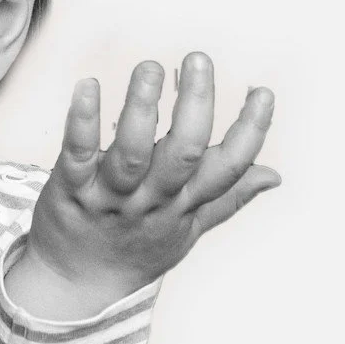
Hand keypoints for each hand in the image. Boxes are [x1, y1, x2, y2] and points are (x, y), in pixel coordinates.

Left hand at [11, 53, 278, 318]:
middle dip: (194, 105)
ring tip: (150, 68)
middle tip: (198, 60)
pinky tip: (89, 86)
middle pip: (182, 155)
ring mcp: (110, 197)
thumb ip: (227, 197)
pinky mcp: (70, 189)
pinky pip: (77, 154)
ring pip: (131, 154)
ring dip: (141, 108)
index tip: (262, 92)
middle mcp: (152, 201)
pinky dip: (83, 120)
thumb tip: (274, 175)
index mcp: (184, 205)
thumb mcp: (188, 230)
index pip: (228, 170)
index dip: (250, 132)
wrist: (76, 283)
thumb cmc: (135, 249)